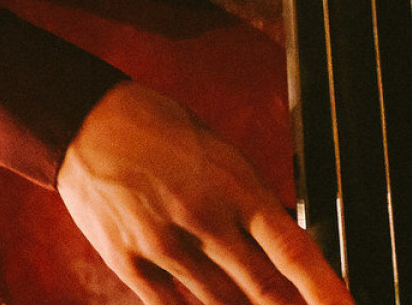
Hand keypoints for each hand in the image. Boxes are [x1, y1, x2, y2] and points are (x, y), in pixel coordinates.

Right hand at [57, 82, 353, 304]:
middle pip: (260, 289)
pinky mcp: (128, 261)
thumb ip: (251, 204)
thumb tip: (281, 247)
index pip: (293, 250)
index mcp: (236, 187)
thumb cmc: (163, 132)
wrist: (87, 123)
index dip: (325, 289)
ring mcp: (165, 245)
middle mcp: (204, 220)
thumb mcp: (222, 155)